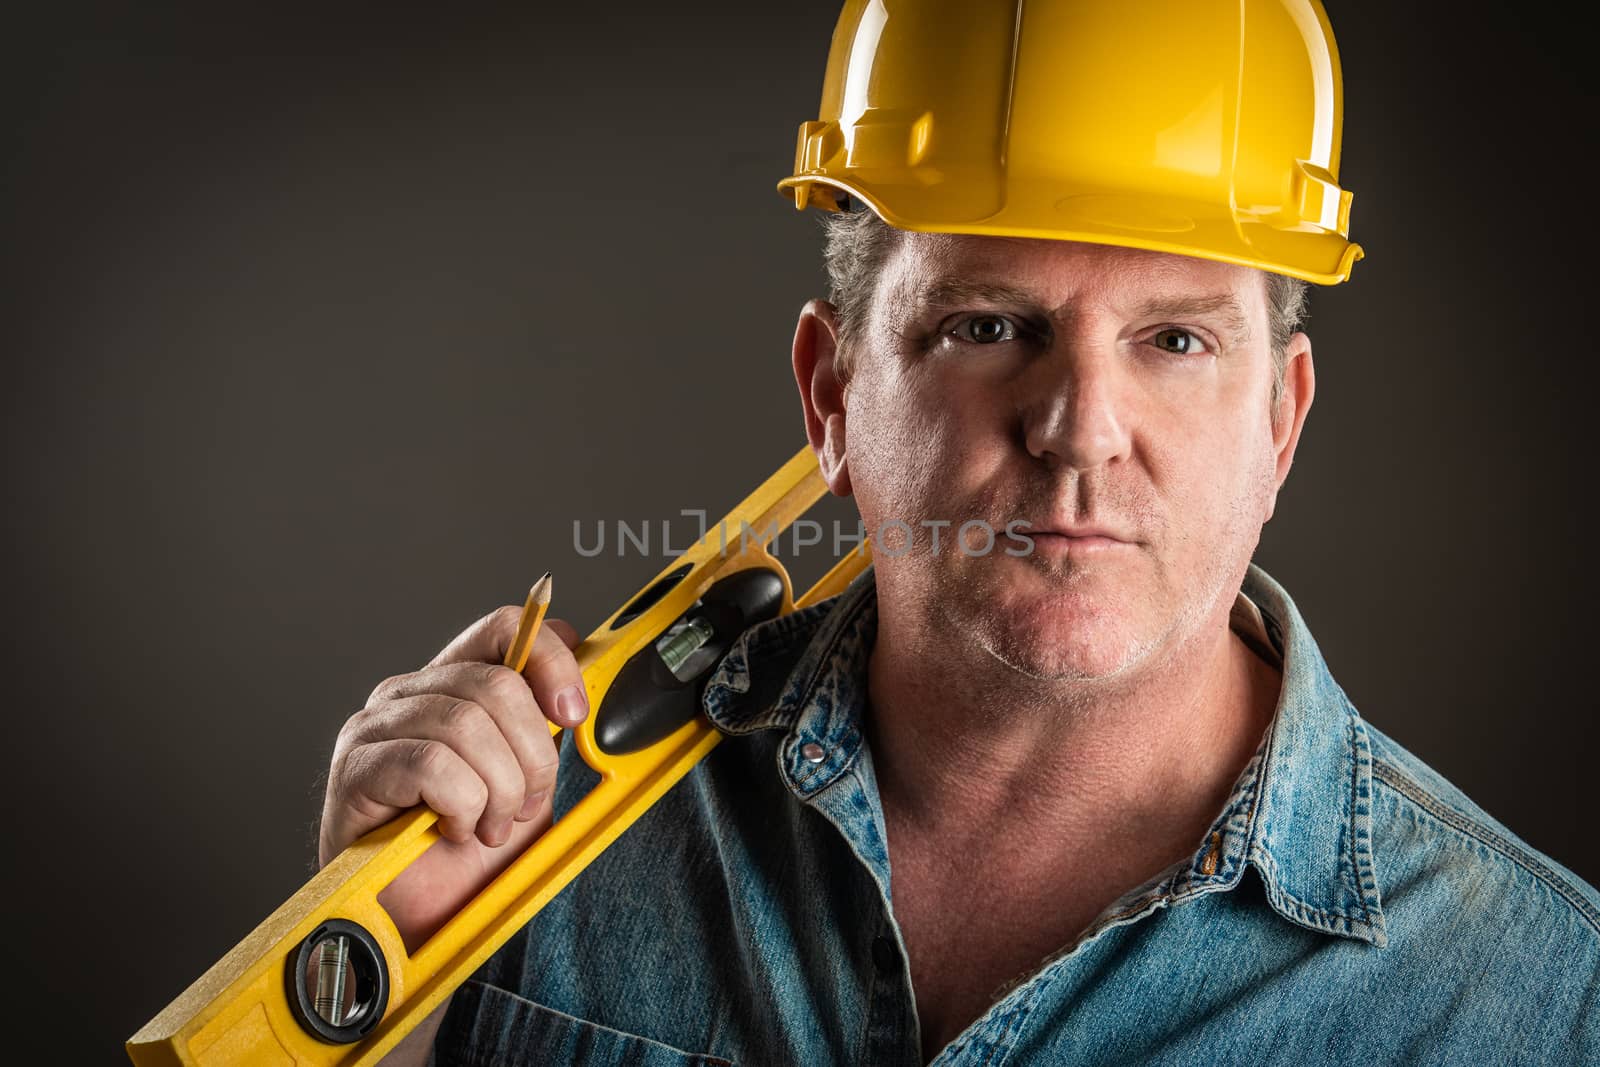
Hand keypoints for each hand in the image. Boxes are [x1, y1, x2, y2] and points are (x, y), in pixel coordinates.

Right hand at [318, 603, 586, 950]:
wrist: (419, 923)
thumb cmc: (468, 853)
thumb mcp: (526, 781)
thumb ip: (544, 726)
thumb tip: (577, 674)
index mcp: (452, 684)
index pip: (504, 628)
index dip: (550, 659)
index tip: (575, 715)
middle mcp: (408, 693)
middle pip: (495, 683)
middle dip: (531, 755)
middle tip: (525, 806)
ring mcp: (374, 727)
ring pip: (465, 725)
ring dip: (497, 790)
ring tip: (489, 826)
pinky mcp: (354, 768)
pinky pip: (431, 764)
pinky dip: (460, 805)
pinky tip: (454, 831)